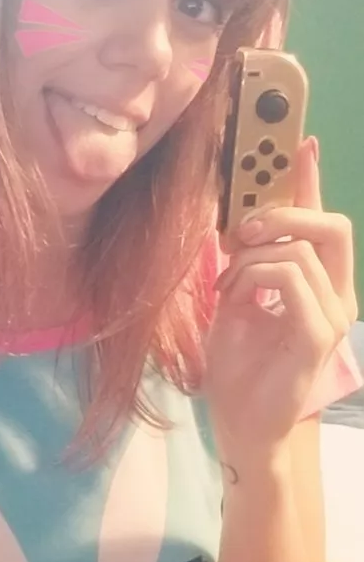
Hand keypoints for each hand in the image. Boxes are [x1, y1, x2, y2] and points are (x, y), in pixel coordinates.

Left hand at [203, 137, 357, 459]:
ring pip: (300, 249)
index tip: (302, 140)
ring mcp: (332, 314)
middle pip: (329, 224)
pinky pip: (288, 278)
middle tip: (243, 226)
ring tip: (228, 282)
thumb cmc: (238, 364)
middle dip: (283, 211)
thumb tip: (238, 218)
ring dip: (252, 256)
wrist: (239, 421)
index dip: (310, 179)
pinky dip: (253, 278)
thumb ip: (246, 259)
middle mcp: (334, 294)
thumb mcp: (235, 297)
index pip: (320, 220)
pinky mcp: (317, 334)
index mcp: (315, 282)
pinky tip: (235, 298)